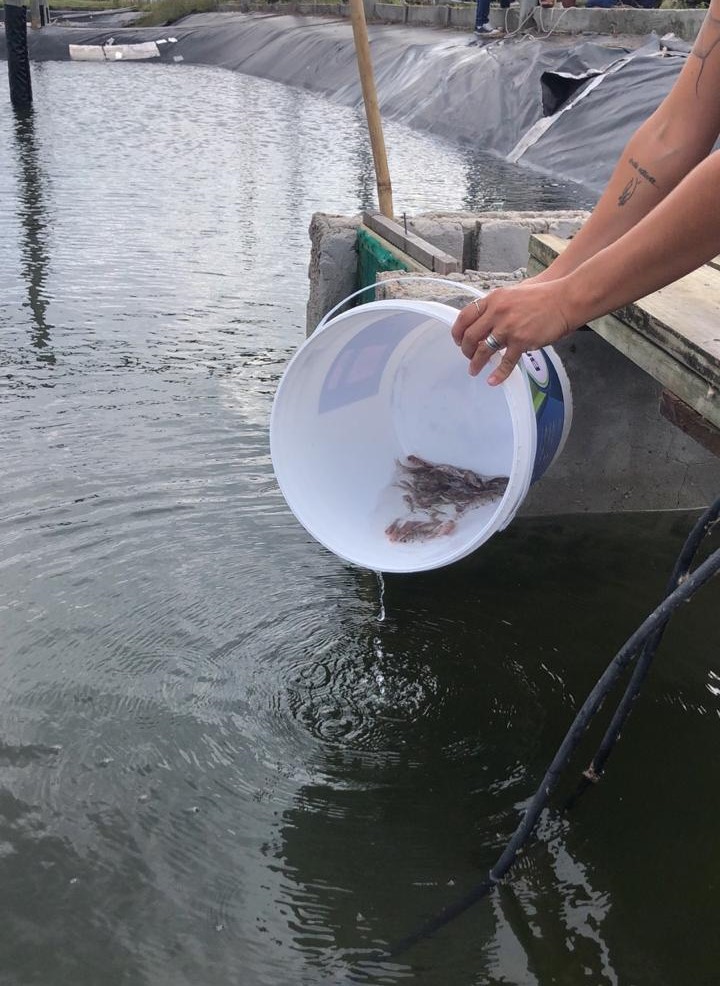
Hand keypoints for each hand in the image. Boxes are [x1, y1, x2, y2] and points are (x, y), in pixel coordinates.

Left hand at [451, 278, 574, 384]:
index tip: (457, 340)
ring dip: (476, 363)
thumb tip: (484, 320)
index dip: (458, 331)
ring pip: (483, 350)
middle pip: (470, 336)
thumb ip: (497, 306)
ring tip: (474, 370)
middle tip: (467, 356)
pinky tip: (492, 381)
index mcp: (493, 299)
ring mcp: (508, 328)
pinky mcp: (521, 341)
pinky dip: (498, 374)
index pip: (465, 316)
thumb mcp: (513, 293)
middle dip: (465, 349)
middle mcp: (497, 313)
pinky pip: (505, 362)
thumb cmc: (542, 296)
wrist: (564, 300)